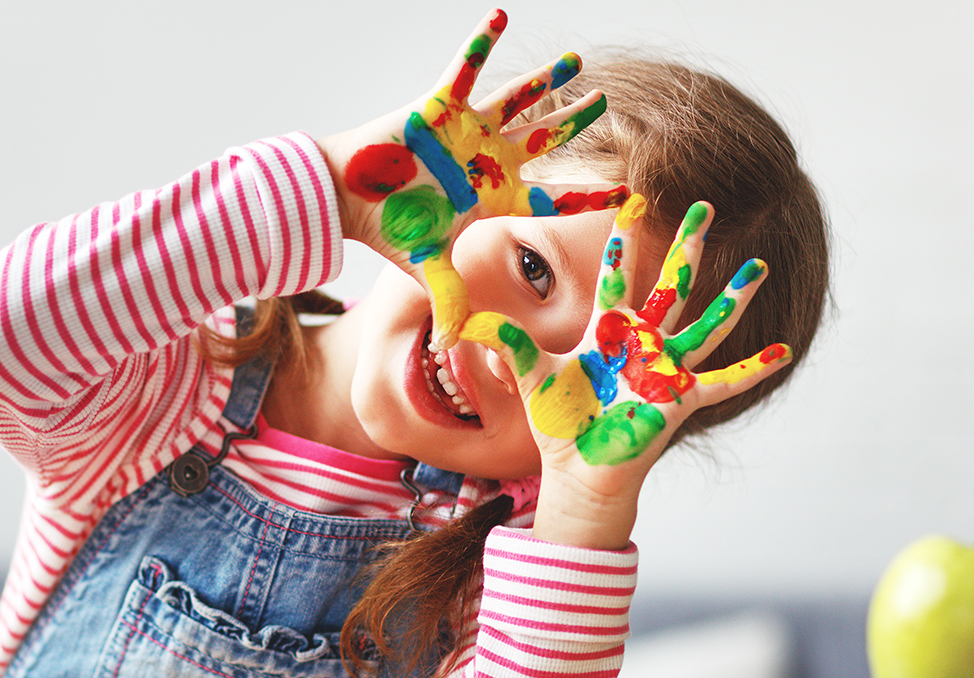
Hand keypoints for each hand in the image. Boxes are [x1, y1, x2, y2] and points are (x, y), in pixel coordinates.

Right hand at [319, 9, 628, 349]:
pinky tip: (500, 14)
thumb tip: (454, 349)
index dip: (590, 197)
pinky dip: (481, 41)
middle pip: (546, 139)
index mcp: (494, 195)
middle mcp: (488, 158)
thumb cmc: (387, 228)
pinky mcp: (440, 104)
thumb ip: (450, 300)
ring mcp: (467, 130)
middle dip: (577, 122)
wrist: (345, 196)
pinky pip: (465, 66)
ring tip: (575, 61)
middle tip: (606, 103)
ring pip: (518, 99)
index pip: (554, 197)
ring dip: (546, 79)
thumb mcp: (427, 266)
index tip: (628, 194)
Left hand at [460, 195, 791, 544]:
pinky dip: (752, 368)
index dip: (621, 242)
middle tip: (703, 205)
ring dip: (731, 295)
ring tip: (758, 265)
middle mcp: (643, 345)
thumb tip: (465, 322)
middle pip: (670, 284)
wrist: (577, 472)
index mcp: (607, 333)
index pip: (616, 277)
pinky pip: (723, 382)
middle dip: (686, 244)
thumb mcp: (530, 376)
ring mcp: (665, 370)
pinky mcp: (680, 400)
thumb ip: (506, 344)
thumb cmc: (560, 425)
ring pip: (704, 323)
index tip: (630, 202)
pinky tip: (783, 351)